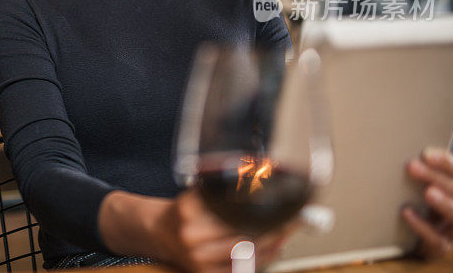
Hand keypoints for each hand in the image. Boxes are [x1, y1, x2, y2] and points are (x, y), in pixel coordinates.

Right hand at [155, 187, 298, 271]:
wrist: (158, 233)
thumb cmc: (183, 211)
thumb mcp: (198, 195)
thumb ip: (222, 193)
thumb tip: (261, 187)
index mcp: (189, 211)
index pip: (235, 213)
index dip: (263, 212)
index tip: (284, 207)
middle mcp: (192, 236)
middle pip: (245, 236)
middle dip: (274, 230)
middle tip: (293, 222)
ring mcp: (197, 260)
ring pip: (246, 255)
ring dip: (272, 246)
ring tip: (285, 234)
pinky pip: (240, 270)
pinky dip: (260, 260)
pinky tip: (272, 250)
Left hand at [403, 147, 452, 258]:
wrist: (408, 238)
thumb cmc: (415, 203)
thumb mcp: (417, 185)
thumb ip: (417, 173)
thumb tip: (398, 153)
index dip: (446, 162)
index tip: (425, 153)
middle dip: (436, 177)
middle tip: (412, 166)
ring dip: (446, 204)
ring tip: (427, 193)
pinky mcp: (441, 247)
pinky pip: (438, 240)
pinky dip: (423, 226)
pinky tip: (407, 213)